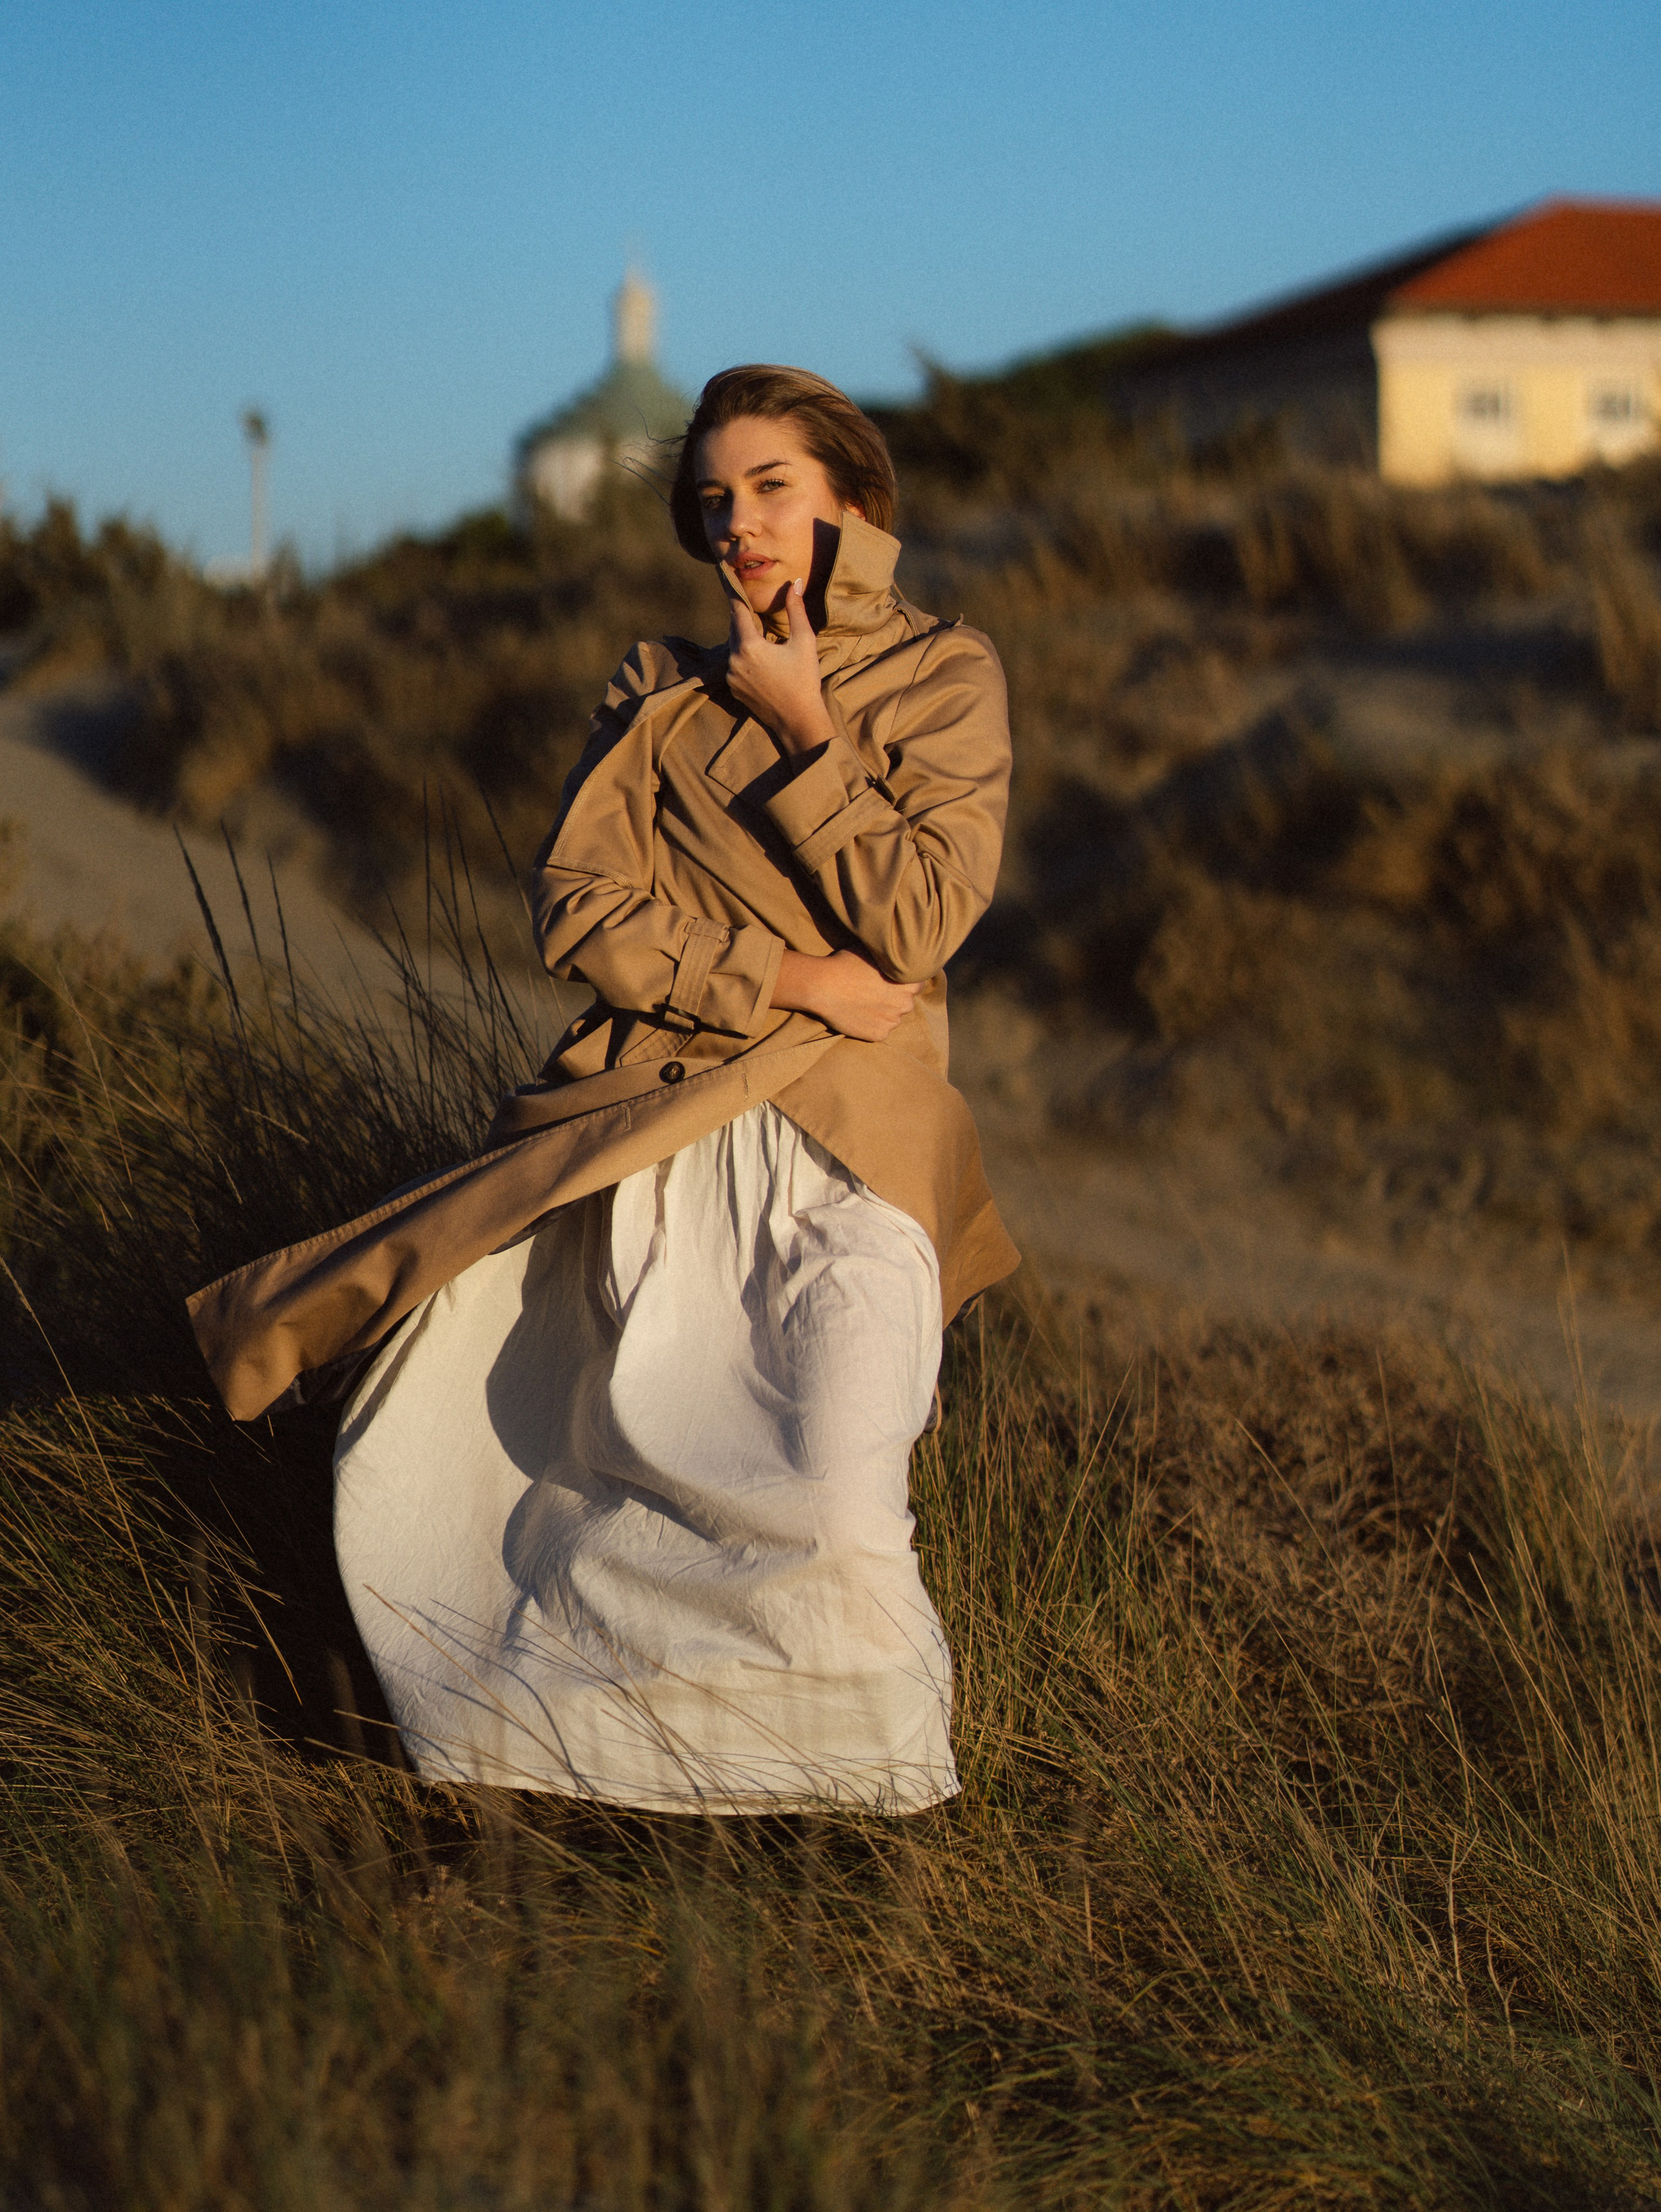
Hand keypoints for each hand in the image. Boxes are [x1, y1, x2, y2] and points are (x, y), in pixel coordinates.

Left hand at [721, 568, 834, 757]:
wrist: (798, 720)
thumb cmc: (804, 680)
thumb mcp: (804, 641)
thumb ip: (796, 610)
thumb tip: (795, 582)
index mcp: (749, 645)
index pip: (738, 611)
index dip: (736, 595)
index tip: (730, 578)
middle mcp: (734, 660)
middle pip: (734, 628)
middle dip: (742, 616)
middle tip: (747, 603)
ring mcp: (731, 676)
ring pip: (733, 646)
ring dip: (743, 637)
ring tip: (757, 630)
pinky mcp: (733, 689)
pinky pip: (734, 664)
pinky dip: (743, 656)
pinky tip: (758, 656)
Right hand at [771, 948, 920, 1041]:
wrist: (823, 986)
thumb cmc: (846, 963)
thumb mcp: (873, 952)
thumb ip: (891, 958)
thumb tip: (896, 952)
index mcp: (909, 982)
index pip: (917, 983)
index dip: (903, 981)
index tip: (890, 979)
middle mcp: (906, 1004)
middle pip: (905, 1002)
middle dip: (894, 998)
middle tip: (873, 991)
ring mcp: (892, 1021)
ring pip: (892, 1017)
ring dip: (883, 1012)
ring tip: (863, 1003)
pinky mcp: (878, 1035)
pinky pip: (880, 1030)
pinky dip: (871, 1025)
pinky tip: (858, 1014)